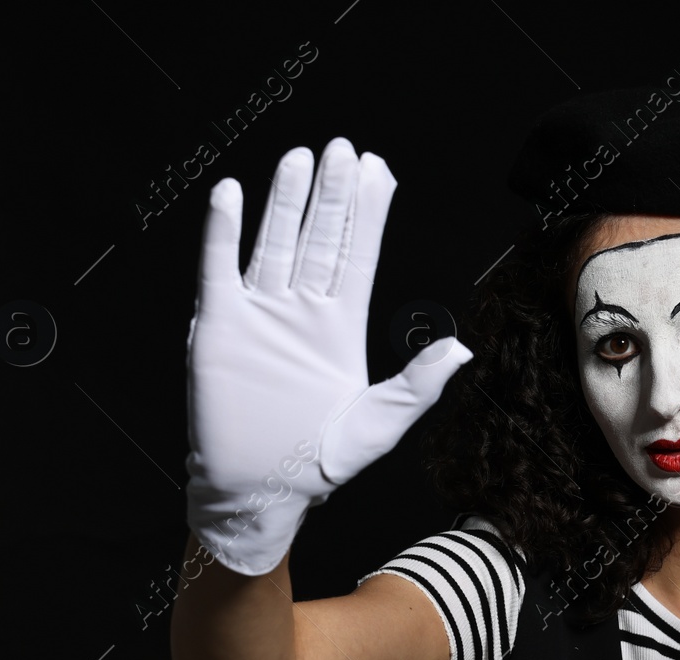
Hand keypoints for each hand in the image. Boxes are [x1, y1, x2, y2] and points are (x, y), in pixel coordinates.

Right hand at [184, 138, 471, 575]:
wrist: (258, 490)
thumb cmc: (318, 465)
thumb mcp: (378, 427)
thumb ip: (416, 387)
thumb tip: (460, 348)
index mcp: (341, 327)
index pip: (358, 255)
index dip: (369, 213)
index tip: (379, 171)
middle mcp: (301, 311)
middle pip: (320, 238)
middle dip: (334, 194)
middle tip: (344, 149)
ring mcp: (260, 314)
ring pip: (275, 243)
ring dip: (287, 202)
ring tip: (301, 158)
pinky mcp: (220, 326)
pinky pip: (219, 269)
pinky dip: (223, 232)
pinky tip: (231, 195)